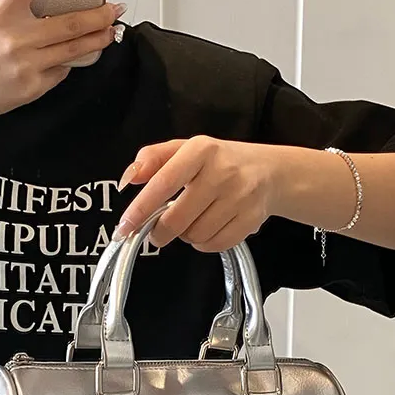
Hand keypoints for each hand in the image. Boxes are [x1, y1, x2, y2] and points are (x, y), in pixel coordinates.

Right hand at [0, 0, 124, 122]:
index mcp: (2, 14)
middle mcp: (18, 39)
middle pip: (70, 24)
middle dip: (98, 17)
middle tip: (113, 11)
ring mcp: (28, 65)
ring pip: (73, 51)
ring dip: (97, 40)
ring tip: (109, 32)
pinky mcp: (34, 87)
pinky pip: (61, 71)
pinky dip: (68, 62)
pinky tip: (74, 56)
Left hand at [113, 137, 278, 251]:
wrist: (270, 172)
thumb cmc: (220, 162)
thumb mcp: (186, 149)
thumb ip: (153, 159)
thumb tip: (129, 178)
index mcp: (201, 151)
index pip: (164, 183)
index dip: (141, 208)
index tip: (125, 226)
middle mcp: (222, 172)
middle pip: (177, 219)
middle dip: (160, 231)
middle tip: (157, 232)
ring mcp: (239, 197)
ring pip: (195, 235)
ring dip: (186, 235)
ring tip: (192, 221)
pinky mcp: (250, 219)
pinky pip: (215, 245)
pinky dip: (204, 243)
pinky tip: (208, 229)